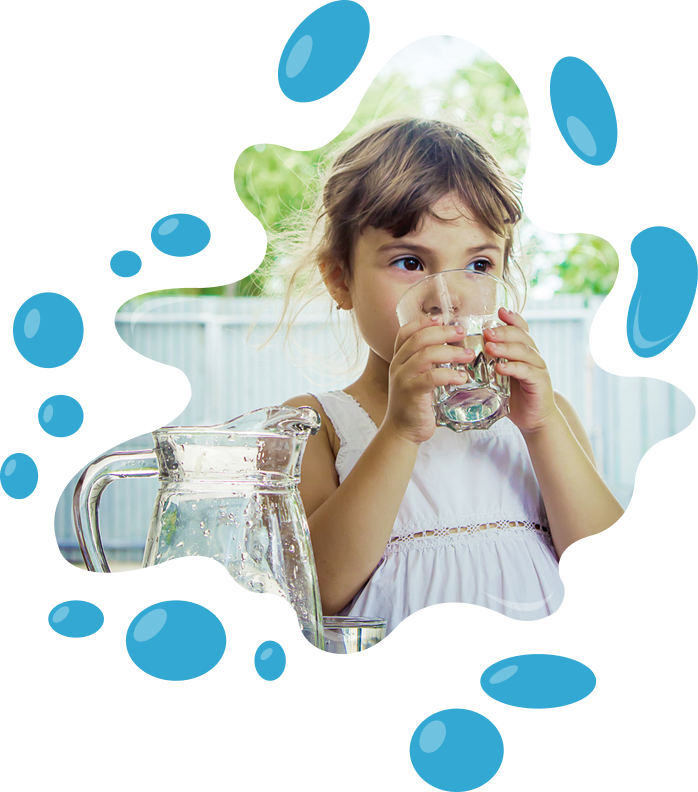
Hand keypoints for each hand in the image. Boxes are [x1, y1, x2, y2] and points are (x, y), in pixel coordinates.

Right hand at [385, 314, 475, 445]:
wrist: (402, 431)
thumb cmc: (414, 404)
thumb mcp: (415, 378)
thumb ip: (425, 363)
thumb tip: (449, 346)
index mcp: (399, 359)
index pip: (406, 332)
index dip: (424, 322)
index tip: (443, 319)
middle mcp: (398, 365)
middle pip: (419, 339)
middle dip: (444, 332)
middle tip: (462, 332)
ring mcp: (403, 379)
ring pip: (426, 355)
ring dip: (451, 352)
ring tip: (469, 356)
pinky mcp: (411, 394)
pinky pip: (432, 377)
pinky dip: (450, 375)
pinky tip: (463, 378)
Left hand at [483, 307, 558, 434]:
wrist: (535, 418)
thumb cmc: (514, 396)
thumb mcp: (499, 377)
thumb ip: (487, 364)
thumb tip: (460, 353)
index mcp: (523, 351)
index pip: (521, 328)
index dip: (512, 318)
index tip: (499, 310)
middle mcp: (533, 356)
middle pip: (522, 336)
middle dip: (504, 331)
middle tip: (486, 332)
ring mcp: (538, 368)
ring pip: (524, 351)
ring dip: (506, 348)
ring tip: (489, 347)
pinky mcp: (540, 382)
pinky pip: (527, 371)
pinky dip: (513, 368)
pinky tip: (500, 368)